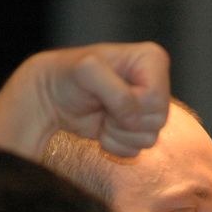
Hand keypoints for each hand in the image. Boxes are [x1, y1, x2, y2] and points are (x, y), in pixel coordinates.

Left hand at [0, 41, 170, 159]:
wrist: (52, 97)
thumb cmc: (68, 75)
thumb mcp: (88, 70)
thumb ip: (117, 92)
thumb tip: (133, 118)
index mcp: (152, 60)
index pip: (157, 98)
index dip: (133, 104)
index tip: (108, 94)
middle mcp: (155, 83)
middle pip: (159, 120)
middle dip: (126, 120)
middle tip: (104, 107)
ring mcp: (147, 109)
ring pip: (150, 139)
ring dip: (120, 134)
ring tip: (102, 116)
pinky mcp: (138, 130)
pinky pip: (138, 151)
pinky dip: (116, 145)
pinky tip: (103, 128)